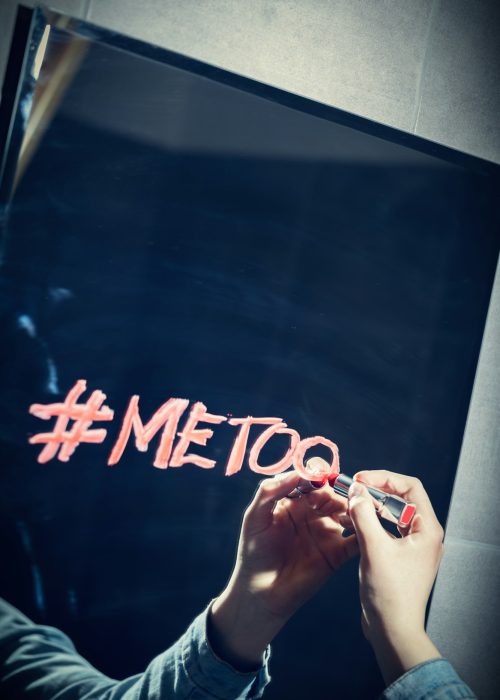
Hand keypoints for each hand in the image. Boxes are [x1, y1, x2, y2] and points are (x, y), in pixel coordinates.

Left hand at [209, 470, 356, 669]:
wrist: (260, 593)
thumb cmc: (253, 552)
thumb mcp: (255, 516)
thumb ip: (270, 491)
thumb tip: (296, 473)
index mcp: (293, 500)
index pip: (310, 478)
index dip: (316, 472)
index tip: (319, 475)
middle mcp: (313, 512)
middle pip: (331, 491)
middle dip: (333, 490)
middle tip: (325, 500)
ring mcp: (327, 531)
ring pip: (347, 510)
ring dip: (352, 506)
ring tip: (348, 509)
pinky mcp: (338, 553)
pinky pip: (356, 539)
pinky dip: (364, 531)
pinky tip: (364, 526)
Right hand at [347, 470, 443, 684]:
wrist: (393, 631)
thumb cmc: (389, 593)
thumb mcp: (374, 548)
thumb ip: (363, 514)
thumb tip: (355, 490)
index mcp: (427, 529)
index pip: (410, 487)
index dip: (384, 478)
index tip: (360, 479)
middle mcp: (424, 535)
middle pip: (400, 499)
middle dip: (374, 491)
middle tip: (351, 490)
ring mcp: (412, 546)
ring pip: (391, 514)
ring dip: (370, 507)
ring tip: (349, 505)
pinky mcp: (400, 556)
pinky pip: (386, 529)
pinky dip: (370, 522)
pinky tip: (352, 523)